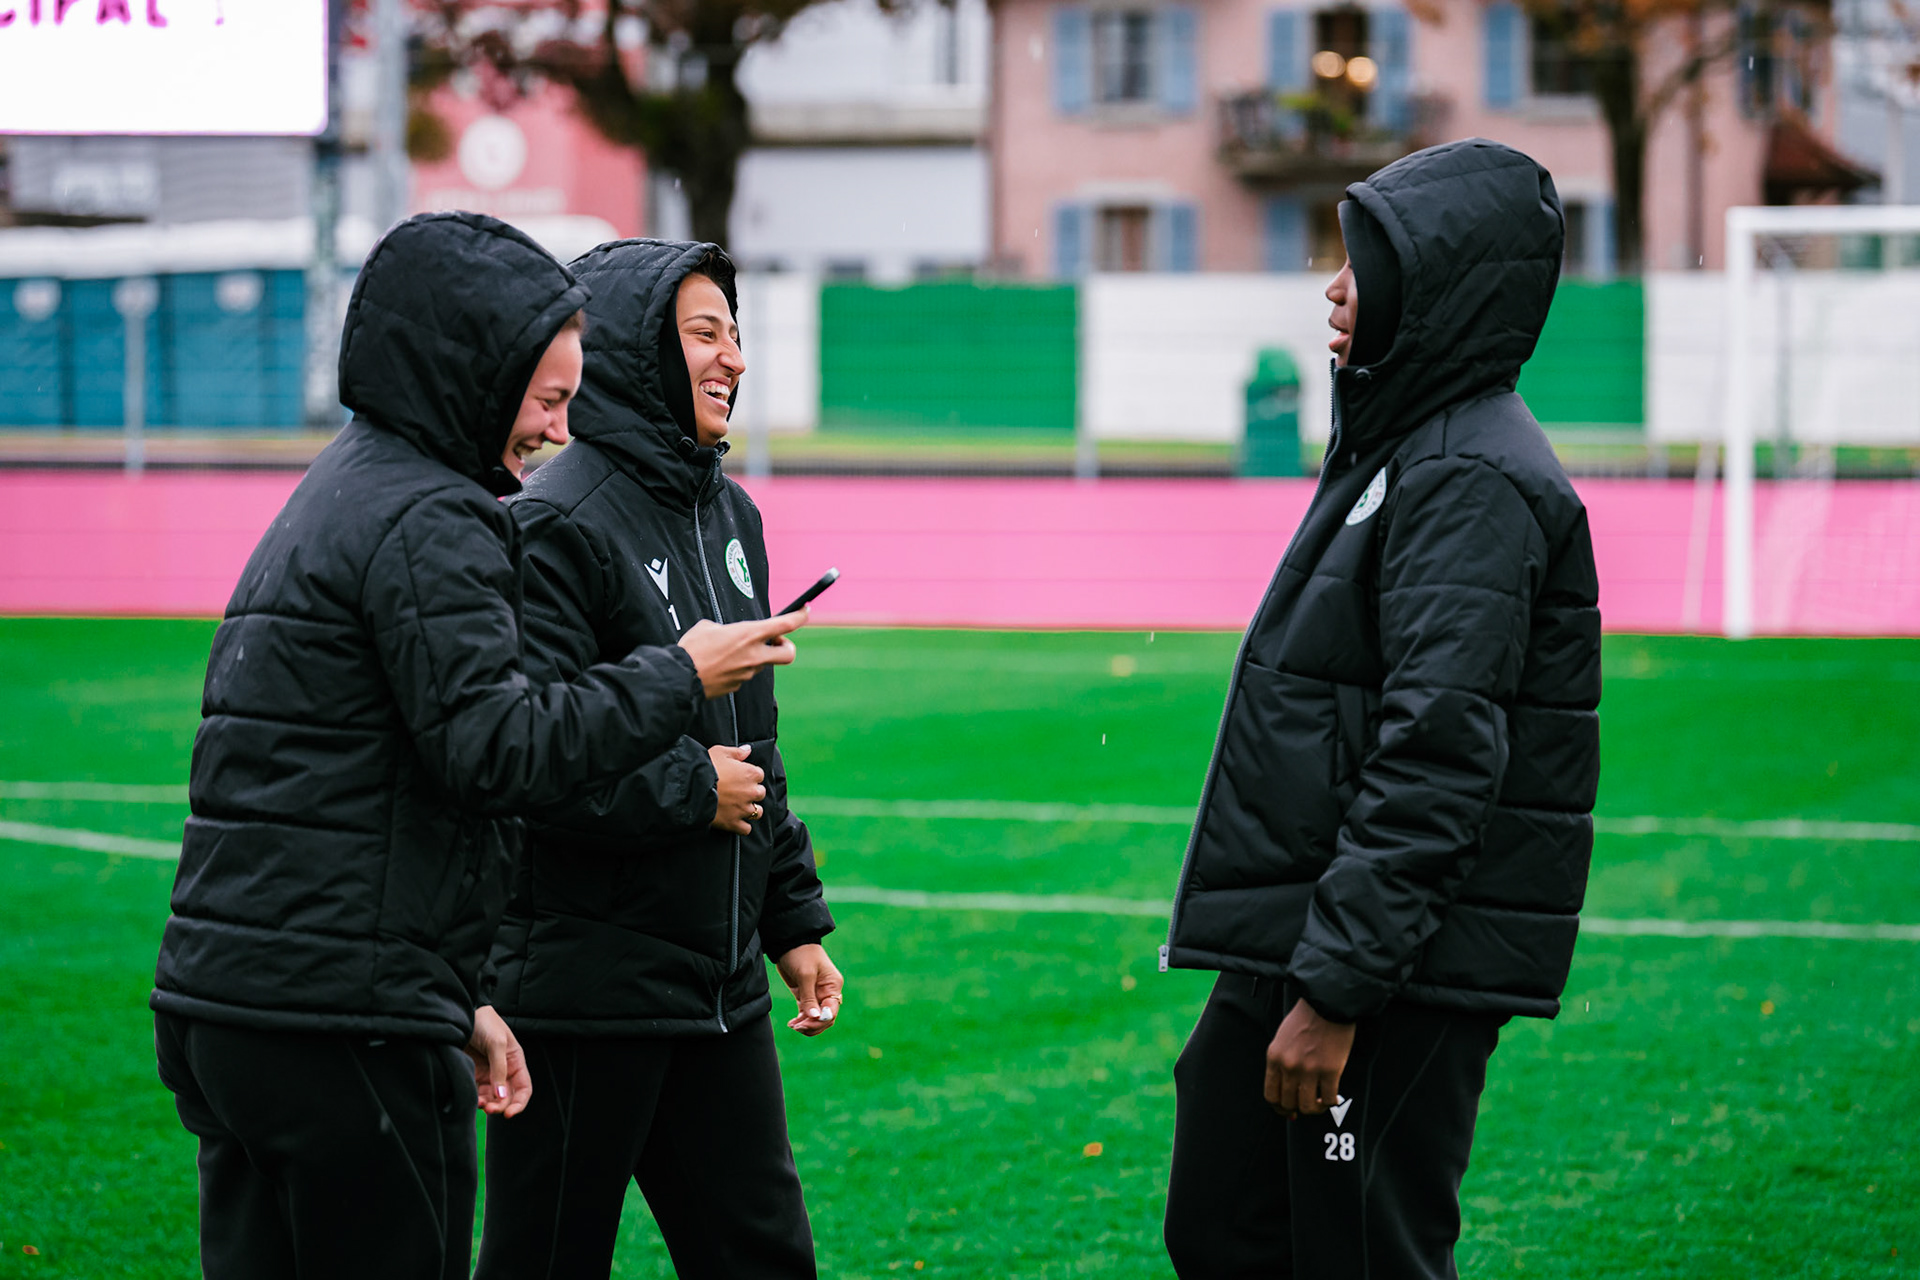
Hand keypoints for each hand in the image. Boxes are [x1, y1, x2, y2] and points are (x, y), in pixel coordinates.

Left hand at [465, 1005, 531, 1117]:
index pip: (523, 1088)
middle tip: (489, 1109)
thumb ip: (499, 1069)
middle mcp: (503, 1070)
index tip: (508, 1113)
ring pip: (491, 1098)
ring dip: (487, 1105)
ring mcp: (487, 1074)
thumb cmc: (484, 1023)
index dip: (519, 1103)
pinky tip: (472, 1100)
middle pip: (507, 1097)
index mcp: (515, 1061)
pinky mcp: (473, 1075)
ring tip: (479, 1105)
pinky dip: (475, 1099)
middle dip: (500, 1106)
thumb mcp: (496, 1043)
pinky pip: (476, 1093)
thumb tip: (501, 1095)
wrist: (459, 1016)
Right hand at [677, 608, 806, 698]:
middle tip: (773, 641)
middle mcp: (754, 655)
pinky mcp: (738, 685)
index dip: (799, 616)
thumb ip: (726, 629)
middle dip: (786, 646)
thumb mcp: (709, 627)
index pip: (785, 625)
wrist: (680, 677)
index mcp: (749, 634)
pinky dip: (738, 668)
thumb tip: (727, 635)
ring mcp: (748, 672)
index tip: (805, 611)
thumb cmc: (692, 648)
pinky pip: (745, 674)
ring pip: (763, 663)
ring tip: (730, 652)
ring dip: (754, 656)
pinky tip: (720, 665)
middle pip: (789, 653)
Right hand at [710, 743, 765, 833]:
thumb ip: (737, 752)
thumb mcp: (720, 752)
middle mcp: (751, 792)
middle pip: (760, 793)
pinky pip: (746, 829)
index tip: (740, 777)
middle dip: (751, 792)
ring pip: (757, 812)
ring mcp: (743, 809)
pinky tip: (735, 821)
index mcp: (750, 773)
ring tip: (739, 807)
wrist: (691, 787)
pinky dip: (742, 826)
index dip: (749, 776)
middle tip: (738, 791)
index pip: (759, 775)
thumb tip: (748, 750)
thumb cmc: (705, 767)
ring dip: (750, 809)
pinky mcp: (734, 823)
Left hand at [775, 943, 842, 1035]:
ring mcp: (816, 995)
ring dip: (806, 1025)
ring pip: (816, 1018)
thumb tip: (816, 1018)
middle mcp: (827, 992)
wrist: (788, 943)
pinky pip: (807, 1013)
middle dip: (813, 1025)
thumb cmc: (801, 954)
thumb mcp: (805, 974)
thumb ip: (809, 997)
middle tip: (798, 1027)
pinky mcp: (805, 995)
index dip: (821, 1021)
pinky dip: (801, 1020)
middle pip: (826, 1018)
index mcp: (833, 986)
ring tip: (793, 1026)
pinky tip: (792, 1023)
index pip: (832, 1011)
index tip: (806, 1023)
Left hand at [1265, 998, 1355, 1120]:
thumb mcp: (1283, 1037)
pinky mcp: (1330, 1070)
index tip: (1288, 1110)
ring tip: (1321, 1103)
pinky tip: (1334, 1097)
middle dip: (1297, 1109)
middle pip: (1288, 1103)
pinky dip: (1331, 1102)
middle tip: (1307, 1106)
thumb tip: (1286, 1086)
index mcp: (1274, 1057)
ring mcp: (1309, 1070)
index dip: (1279, 1107)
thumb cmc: (1307, 1017)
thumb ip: (1282, 1061)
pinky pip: (1329, 1099)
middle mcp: (1289, 1066)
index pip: (1270, 1094)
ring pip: (1307, 1106)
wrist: (1327, 1002)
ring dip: (1315, 1109)